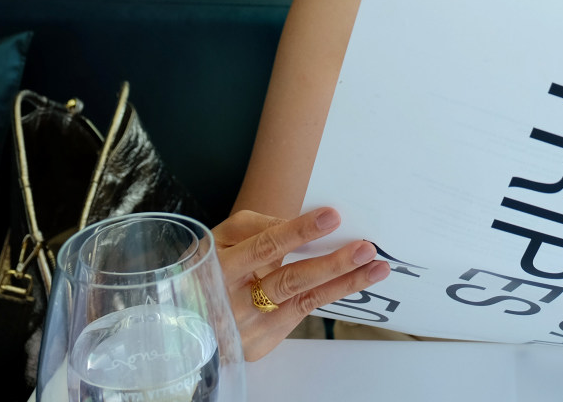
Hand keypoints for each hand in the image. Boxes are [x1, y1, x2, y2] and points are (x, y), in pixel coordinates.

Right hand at [213, 206, 388, 359]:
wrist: (187, 316)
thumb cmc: (211, 266)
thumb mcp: (222, 239)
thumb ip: (258, 228)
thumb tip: (299, 225)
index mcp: (219, 268)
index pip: (264, 247)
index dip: (298, 232)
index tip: (331, 217)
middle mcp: (232, 302)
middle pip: (289, 281)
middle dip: (332, 264)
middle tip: (365, 248)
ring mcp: (247, 328)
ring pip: (303, 302)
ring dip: (343, 283)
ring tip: (376, 268)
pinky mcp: (260, 344)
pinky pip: (300, 314)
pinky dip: (328, 296)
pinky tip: (354, 281)